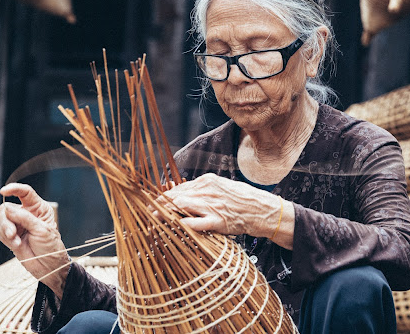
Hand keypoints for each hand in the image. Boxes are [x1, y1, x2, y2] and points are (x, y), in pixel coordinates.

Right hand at [0, 183, 69, 297]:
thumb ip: (24, 218)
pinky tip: (16, 245)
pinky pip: (0, 232)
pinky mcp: (11, 235)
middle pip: (7, 208)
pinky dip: (5, 239)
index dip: (14, 189)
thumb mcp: (41, 229)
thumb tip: (7, 208)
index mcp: (38, 208)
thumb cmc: (50, 246)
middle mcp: (26, 214)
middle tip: (12, 233)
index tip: (4, 191)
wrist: (48, 266)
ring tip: (16, 242)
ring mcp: (18, 225)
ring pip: (1, 220)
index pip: (25, 192)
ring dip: (6, 231)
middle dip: (7, 220)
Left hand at [161, 173, 288, 240]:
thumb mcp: (222, 188)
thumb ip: (203, 191)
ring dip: (164, 214)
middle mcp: (208, 191)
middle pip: (176, 197)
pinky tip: (172, 228)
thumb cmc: (242, 200)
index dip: (163, 197)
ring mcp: (212, 205)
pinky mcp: (217, 221)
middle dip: (159, 206)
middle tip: (146, 213)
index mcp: (208, 181)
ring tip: (153, 221)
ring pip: (181, 207)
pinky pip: (196, 223)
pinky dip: (182, 225)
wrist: (262, 210)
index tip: (152, 203)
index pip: (179, 188)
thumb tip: (183, 194)